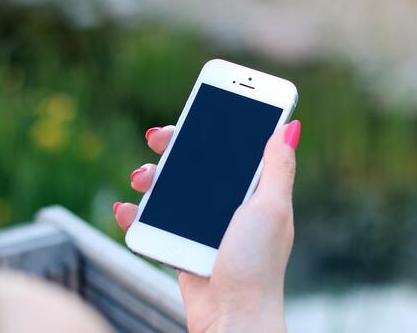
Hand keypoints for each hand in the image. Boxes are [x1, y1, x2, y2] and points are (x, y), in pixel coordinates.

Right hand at [113, 121, 300, 332]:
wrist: (232, 318)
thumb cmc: (257, 265)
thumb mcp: (271, 209)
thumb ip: (278, 168)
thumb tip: (290, 127)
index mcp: (252, 191)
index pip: (232, 148)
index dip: (215, 125)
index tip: (198, 106)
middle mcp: (227, 204)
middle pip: (194, 162)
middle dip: (173, 146)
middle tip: (157, 138)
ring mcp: (201, 225)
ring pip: (169, 188)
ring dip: (149, 178)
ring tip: (140, 179)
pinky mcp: (180, 245)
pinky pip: (153, 222)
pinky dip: (134, 215)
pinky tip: (126, 210)